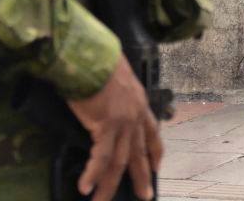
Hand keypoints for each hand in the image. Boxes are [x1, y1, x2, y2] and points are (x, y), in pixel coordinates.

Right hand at [67, 56, 162, 200]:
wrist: (92, 56)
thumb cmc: (101, 63)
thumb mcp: (120, 81)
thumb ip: (120, 97)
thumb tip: (110, 105)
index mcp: (141, 105)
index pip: (154, 134)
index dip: (156, 153)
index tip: (157, 168)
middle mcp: (135, 117)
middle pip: (139, 154)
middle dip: (142, 178)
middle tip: (145, 196)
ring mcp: (123, 123)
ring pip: (118, 162)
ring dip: (109, 185)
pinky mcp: (105, 126)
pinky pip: (99, 157)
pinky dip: (92, 174)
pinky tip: (86, 187)